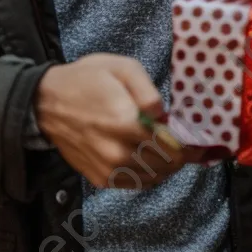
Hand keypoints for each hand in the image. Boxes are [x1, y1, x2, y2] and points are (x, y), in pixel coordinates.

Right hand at [34, 53, 200, 189]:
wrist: (46, 103)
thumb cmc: (88, 79)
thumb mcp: (123, 68)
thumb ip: (148, 92)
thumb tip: (165, 116)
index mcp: (126, 121)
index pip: (170, 144)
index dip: (191, 147)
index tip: (205, 144)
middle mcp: (117, 150)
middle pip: (164, 164)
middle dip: (183, 157)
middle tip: (192, 148)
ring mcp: (107, 168)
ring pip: (151, 178)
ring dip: (168, 168)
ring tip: (175, 154)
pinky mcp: (99, 178)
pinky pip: (134, 184)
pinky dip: (150, 177)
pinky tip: (153, 162)